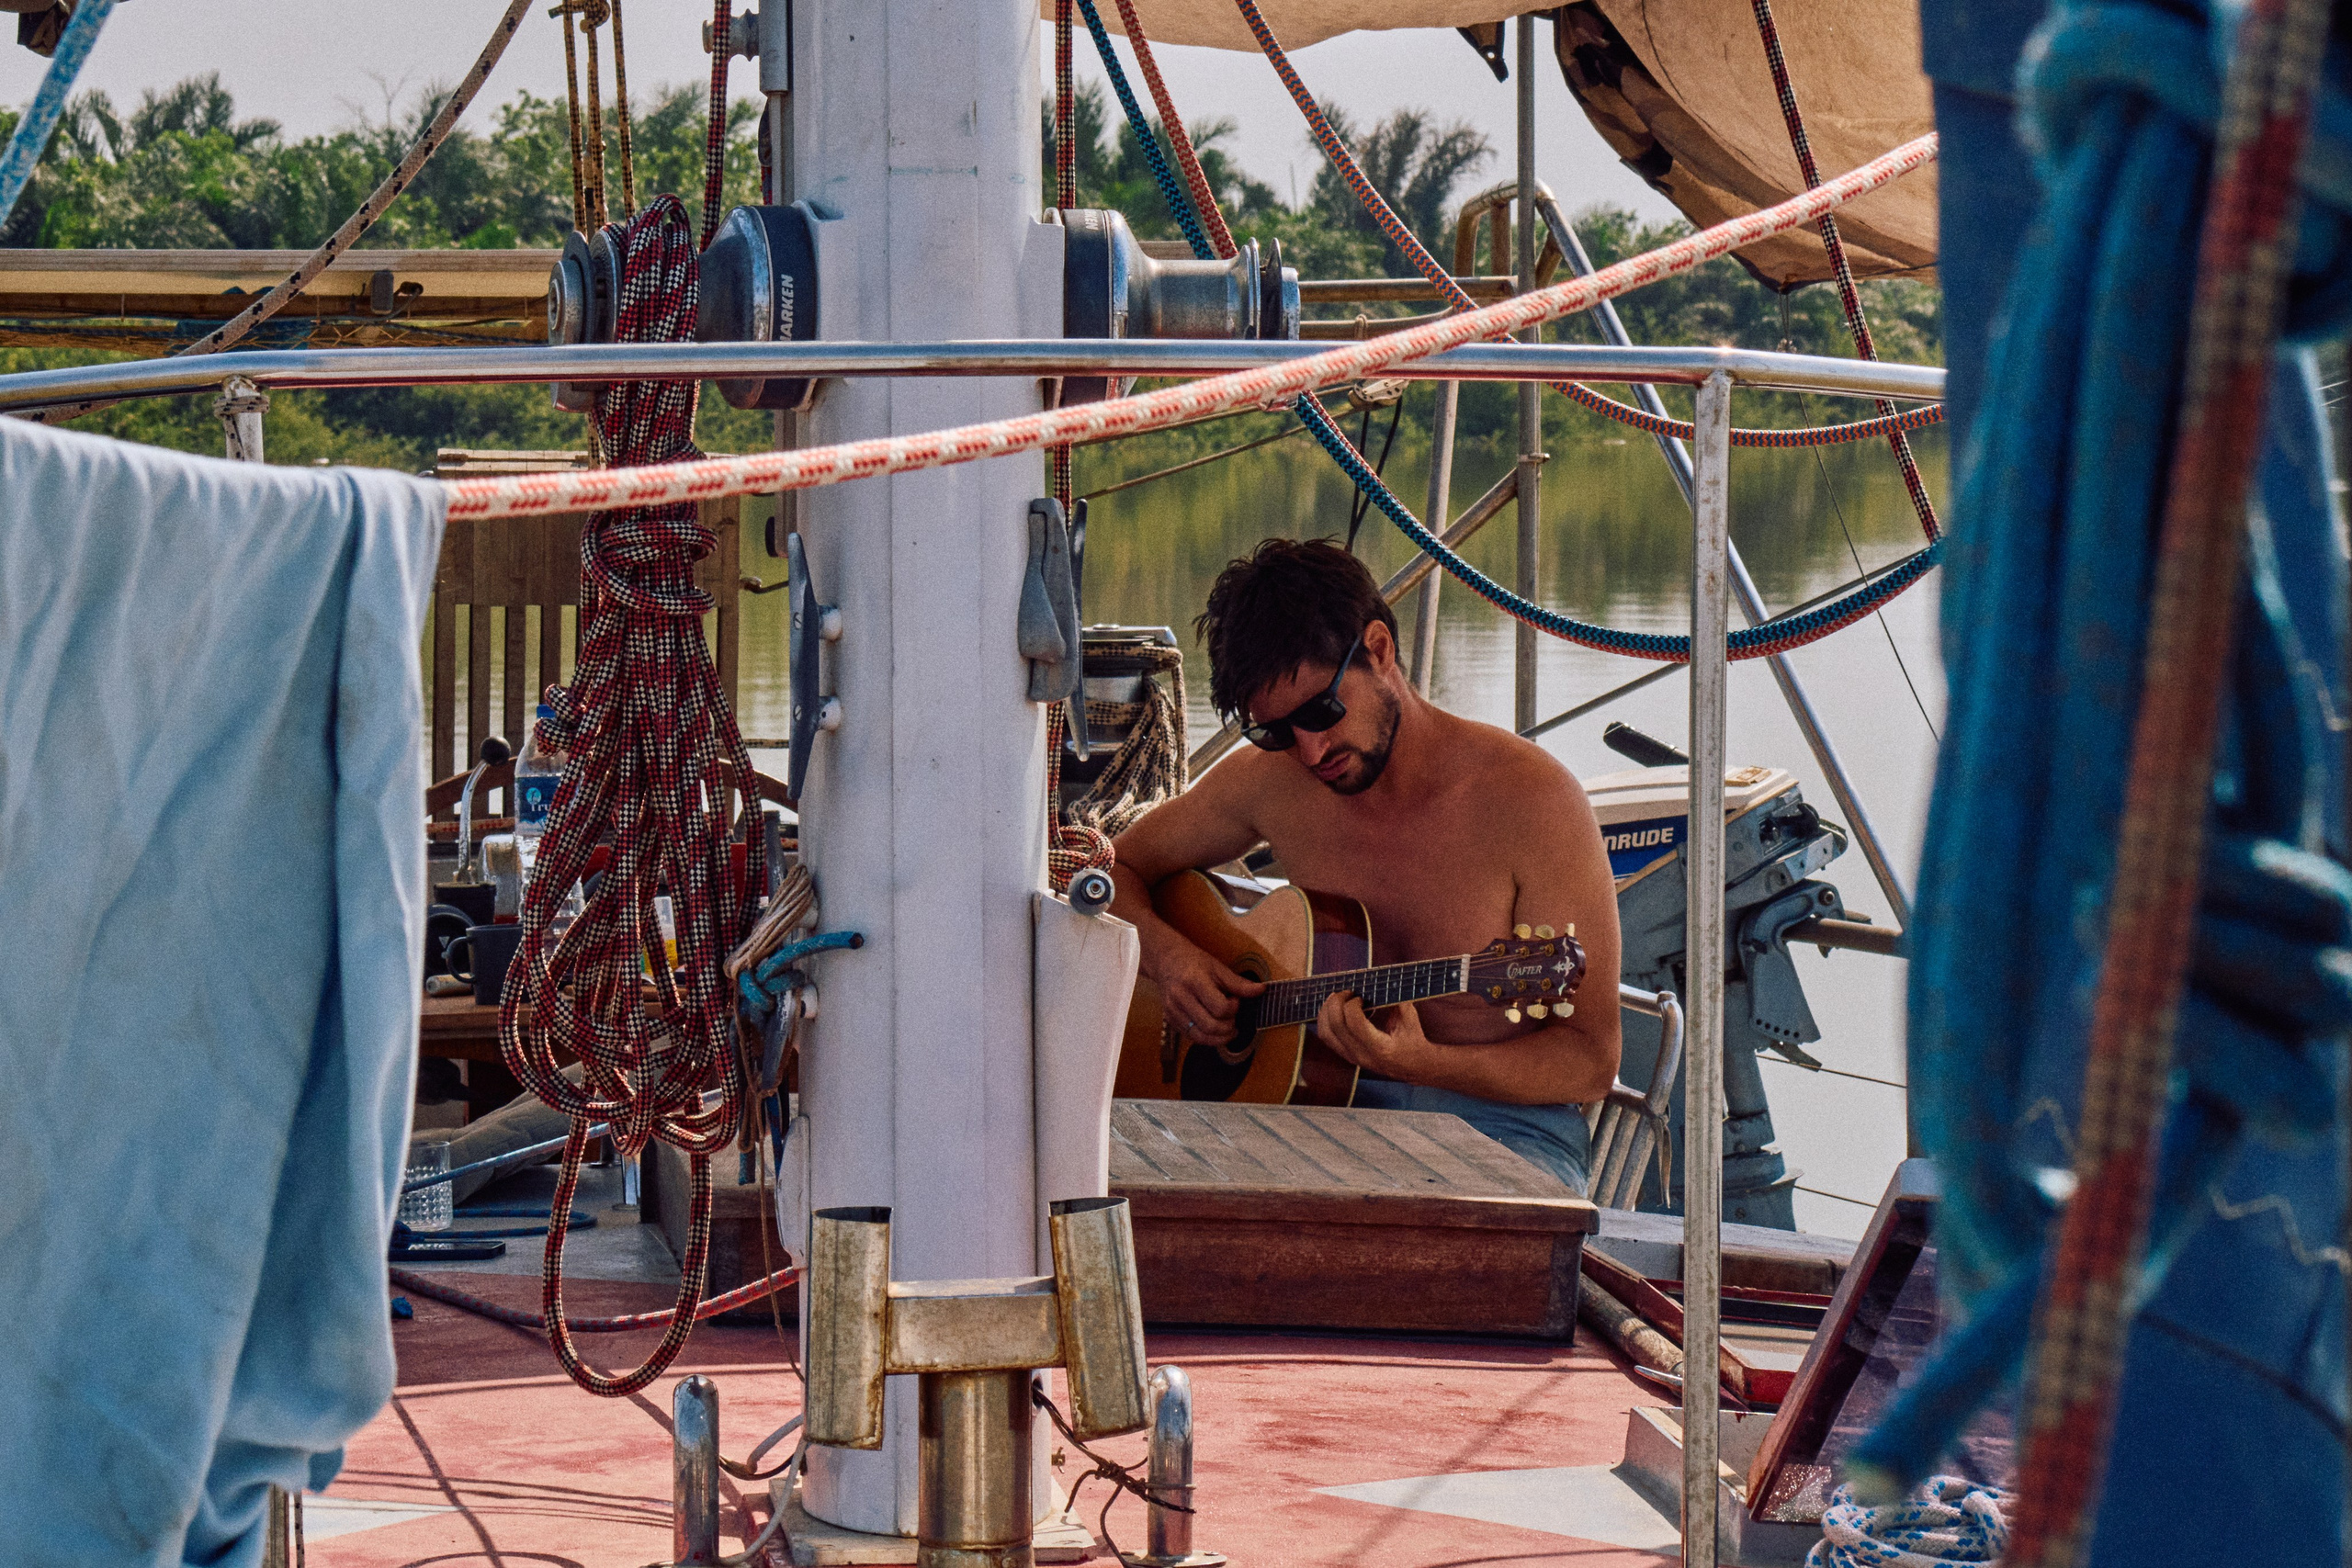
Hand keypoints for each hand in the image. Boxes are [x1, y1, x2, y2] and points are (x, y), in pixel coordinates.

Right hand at [1153, 941, 1264, 1047]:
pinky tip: (1215, 1028)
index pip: (1219, 1008)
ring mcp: (1173, 1011)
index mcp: (1194, 982)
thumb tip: (1262, 990)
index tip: (1235, 1000)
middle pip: (1211, 1026)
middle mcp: (1180, 998)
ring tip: (1228, 1028)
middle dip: (1228, 1027)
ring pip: (1200, 1037)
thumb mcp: (1218, 968)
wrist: (1167, 961)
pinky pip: (1192, 1038)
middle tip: (1233, 1017)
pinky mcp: (1170, 1021)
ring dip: (1220, 1037)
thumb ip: (1239, 983)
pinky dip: (1208, 1038)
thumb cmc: (1195, 963)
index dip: (1233, 1008)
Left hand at [1315, 993, 1432, 1079]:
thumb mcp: (1410, 1019)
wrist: (1414, 1067)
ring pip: (1326, 1033)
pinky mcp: (1346, 1056)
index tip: (1360, 996)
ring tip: (1336, 998)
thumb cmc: (1413, 1041)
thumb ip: (1395, 1000)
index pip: (1354, 1023)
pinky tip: (1334, 1009)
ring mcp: (1352, 1057)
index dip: (1352, 1004)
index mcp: (1380, 1048)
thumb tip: (1379, 982)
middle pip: (1335, 1026)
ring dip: (1326, 1011)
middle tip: (1346, 992)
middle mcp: (1362, 1055)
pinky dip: (1325, 1020)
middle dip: (1336, 1003)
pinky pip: (1327, 1037)